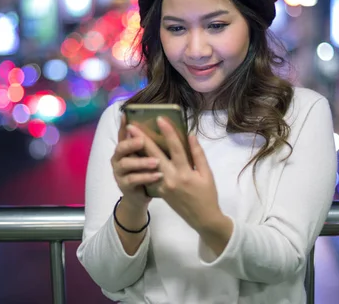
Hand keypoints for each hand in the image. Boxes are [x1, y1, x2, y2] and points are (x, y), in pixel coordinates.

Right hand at [111, 114, 162, 206]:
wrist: (140, 196)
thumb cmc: (145, 171)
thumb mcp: (146, 156)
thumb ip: (149, 144)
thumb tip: (162, 126)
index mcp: (124, 148)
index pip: (122, 134)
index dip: (123, 124)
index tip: (126, 114)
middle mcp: (118, 158)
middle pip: (121, 147)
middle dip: (131, 143)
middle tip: (142, 140)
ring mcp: (119, 172)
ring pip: (126, 164)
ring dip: (141, 162)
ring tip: (156, 161)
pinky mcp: (123, 185)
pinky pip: (133, 180)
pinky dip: (146, 177)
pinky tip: (158, 175)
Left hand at [127, 117, 223, 231]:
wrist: (202, 218)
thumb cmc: (207, 194)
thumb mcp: (207, 174)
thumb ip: (198, 154)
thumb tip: (190, 135)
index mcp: (185, 173)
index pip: (175, 148)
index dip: (167, 132)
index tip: (160, 119)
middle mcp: (171, 178)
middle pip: (154, 155)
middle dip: (142, 139)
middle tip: (131, 126)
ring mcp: (163, 186)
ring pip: (149, 165)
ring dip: (139, 150)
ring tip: (131, 137)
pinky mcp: (159, 191)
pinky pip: (150, 174)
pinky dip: (143, 163)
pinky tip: (138, 153)